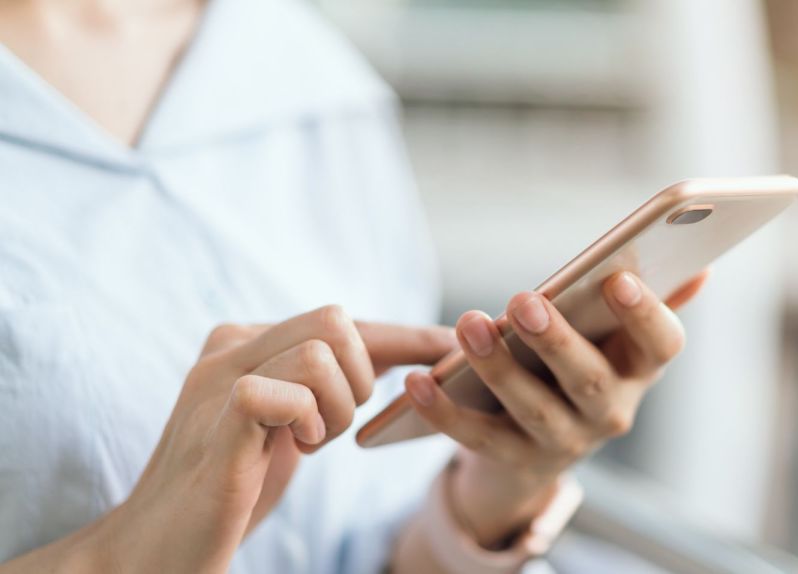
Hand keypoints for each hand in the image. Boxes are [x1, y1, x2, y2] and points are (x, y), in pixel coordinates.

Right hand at [16, 306, 453, 573]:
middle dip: (360, 377)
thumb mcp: (286, 426)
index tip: (452, 349)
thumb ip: (318, 386)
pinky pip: (290, 389)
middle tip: (332, 428)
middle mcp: (229, 345)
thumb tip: (386, 361)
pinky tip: (292, 449)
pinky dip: (308, 421)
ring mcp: (219, 376)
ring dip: (336, 408)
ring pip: (321, 351)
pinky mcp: (220, 415)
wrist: (158, 544)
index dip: (404, 336)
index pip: (341, 322)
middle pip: (336, 320)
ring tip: (307, 444)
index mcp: (247, 342)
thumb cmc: (229, 489)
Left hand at [404, 271, 706, 545]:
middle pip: (589, 380)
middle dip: (557, 342)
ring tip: (468, 326)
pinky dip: (445, 413)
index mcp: (639, 369)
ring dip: (500, 369)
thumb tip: (699, 265)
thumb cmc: (581, 364)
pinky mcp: (514, 461)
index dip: (646, 314)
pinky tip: (418, 382)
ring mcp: (564, 443)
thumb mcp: (615, 337)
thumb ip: (651, 297)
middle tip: (524, 301)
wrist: (540, 447)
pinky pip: (478, 439)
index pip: (662, 344)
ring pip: (534, 410)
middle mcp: (611, 412)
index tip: (618, 278)